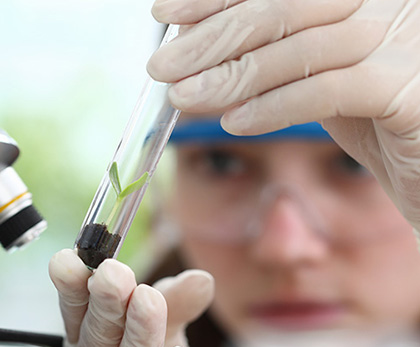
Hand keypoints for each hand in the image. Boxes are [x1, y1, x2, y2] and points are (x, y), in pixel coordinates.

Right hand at [49, 249, 213, 346]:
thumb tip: (202, 277)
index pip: (78, 316)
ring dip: (137, 337)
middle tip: (112, 272)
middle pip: (99, 341)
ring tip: (147, 299)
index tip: (71, 259)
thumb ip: (173, 308)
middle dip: (106, 304)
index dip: (73, 289)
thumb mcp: (153, 341)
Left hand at [147, 0, 419, 232]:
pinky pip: (330, 89)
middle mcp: (386, 0)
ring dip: (231, 77)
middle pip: (281, 7)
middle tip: (163, 67)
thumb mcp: (316, 79)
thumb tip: (201, 62)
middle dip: (211, 39)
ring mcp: (404, 38)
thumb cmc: (372, 122)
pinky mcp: (410, 87)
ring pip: (299, 47)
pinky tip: (236, 123)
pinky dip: (275, 106)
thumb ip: (273, 64)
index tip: (166, 15)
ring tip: (185, 98)